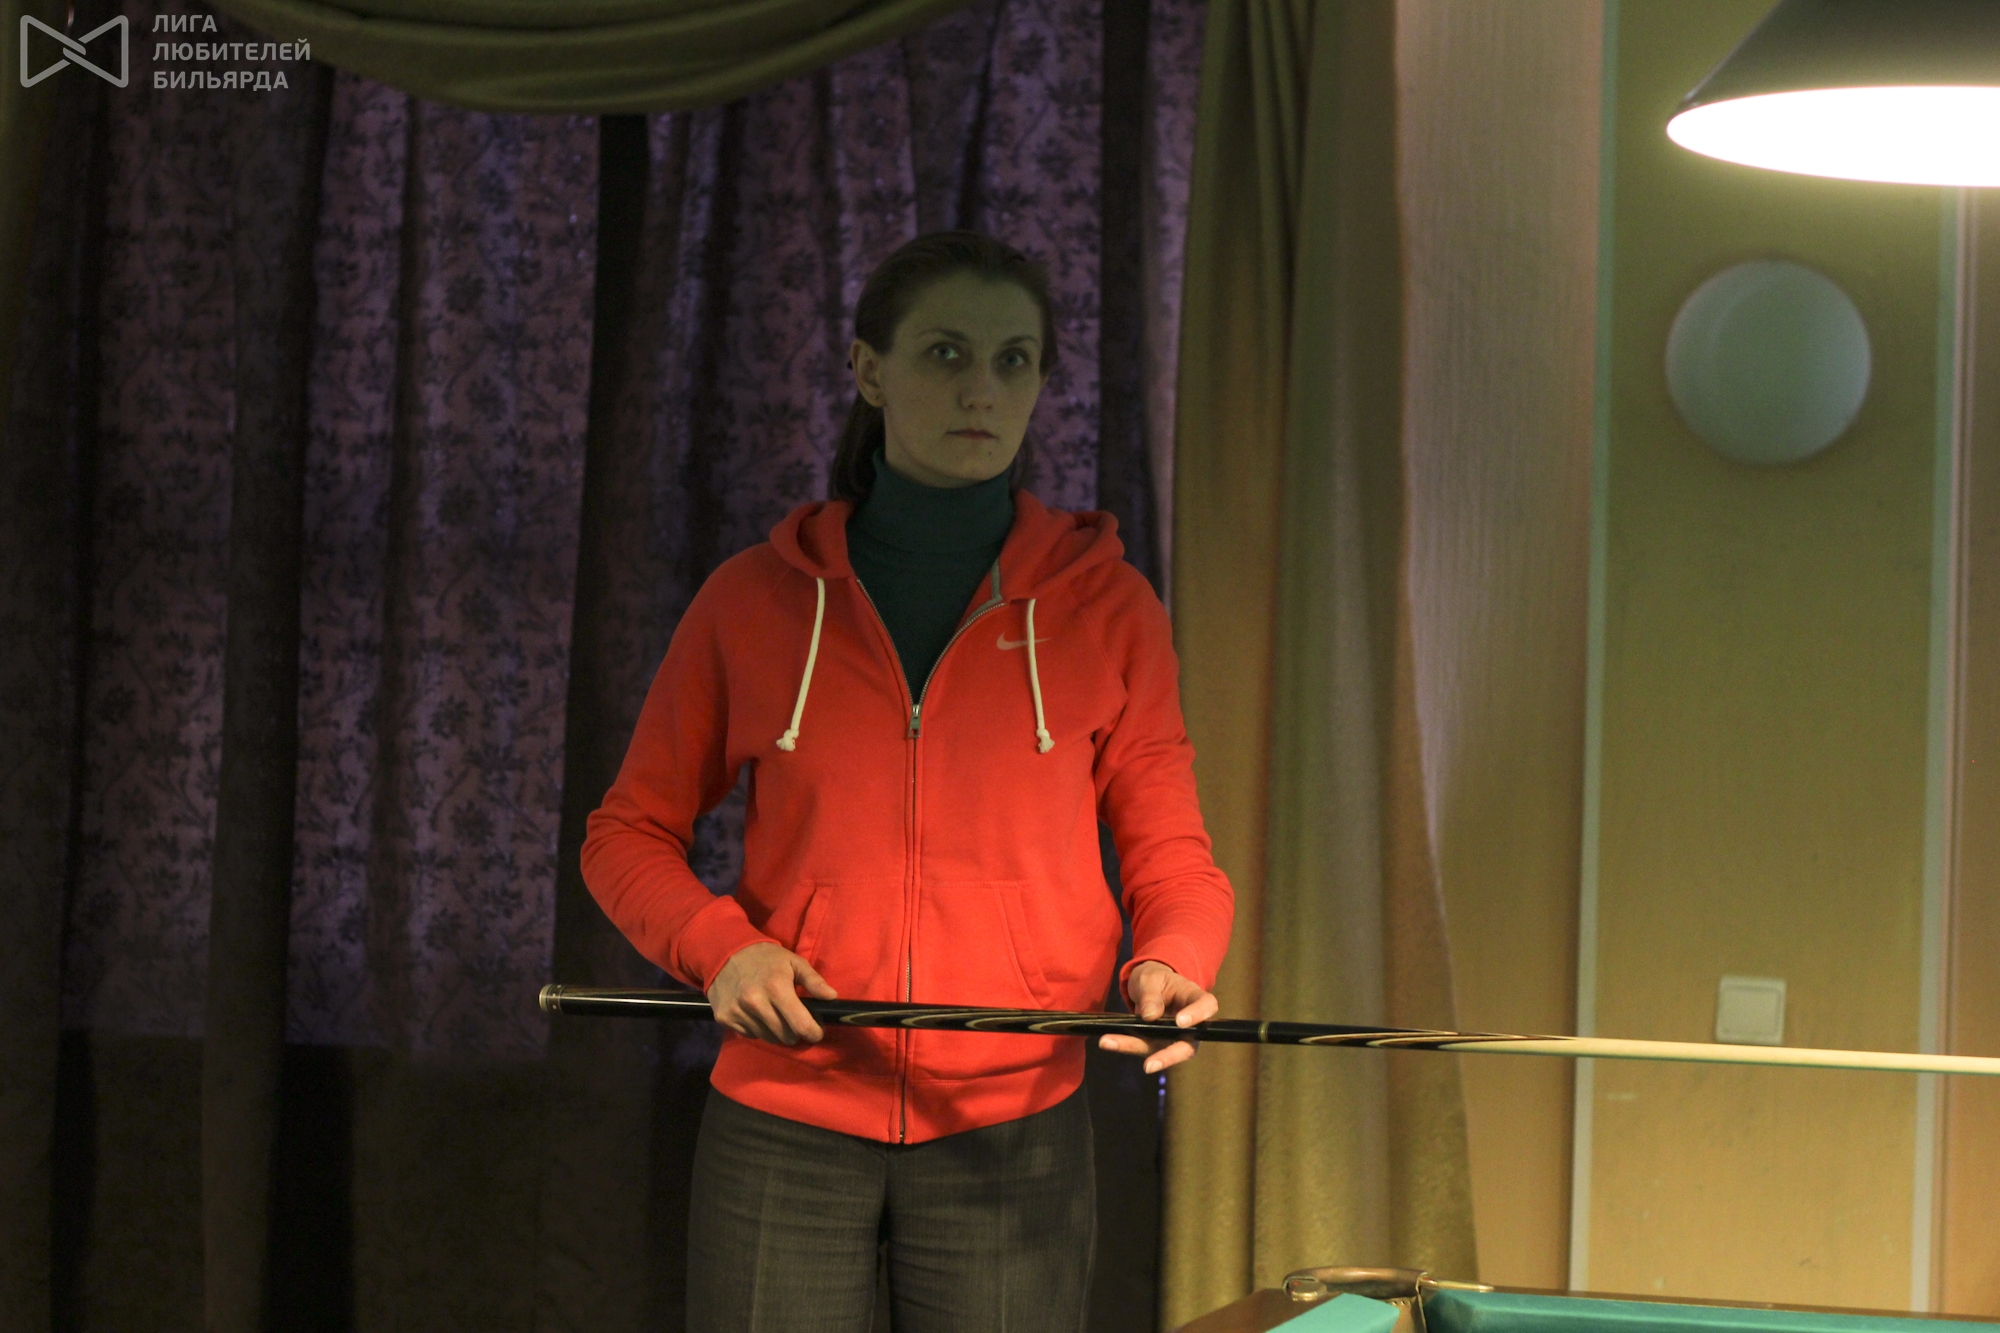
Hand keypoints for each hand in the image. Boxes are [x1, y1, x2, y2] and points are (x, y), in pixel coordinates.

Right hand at [707, 942, 837, 1045]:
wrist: (726, 952)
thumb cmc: (766, 958)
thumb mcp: (793, 962)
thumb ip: (814, 981)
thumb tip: (832, 997)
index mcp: (776, 987)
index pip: (800, 1025)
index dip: (813, 1033)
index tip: (816, 1032)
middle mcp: (755, 1002)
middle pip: (785, 1036)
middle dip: (795, 1032)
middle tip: (795, 1021)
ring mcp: (738, 1011)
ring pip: (768, 1038)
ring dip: (776, 1032)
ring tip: (775, 1016)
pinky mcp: (724, 1017)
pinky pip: (750, 1034)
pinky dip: (758, 1029)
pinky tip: (757, 1014)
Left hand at [1098, 961, 1218, 1073]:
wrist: (1148, 985)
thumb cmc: (1156, 978)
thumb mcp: (1150, 979)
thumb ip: (1151, 995)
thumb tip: (1150, 1017)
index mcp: (1194, 998)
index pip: (1206, 1006)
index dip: (1197, 1016)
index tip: (1180, 1022)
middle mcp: (1190, 1024)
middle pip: (1187, 1045)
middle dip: (1168, 1057)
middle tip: (1149, 1065)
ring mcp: (1173, 1038)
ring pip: (1160, 1050)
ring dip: (1134, 1048)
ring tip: (1108, 1042)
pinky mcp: (1157, 1044)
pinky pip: (1142, 1047)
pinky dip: (1123, 1044)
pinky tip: (1106, 1041)